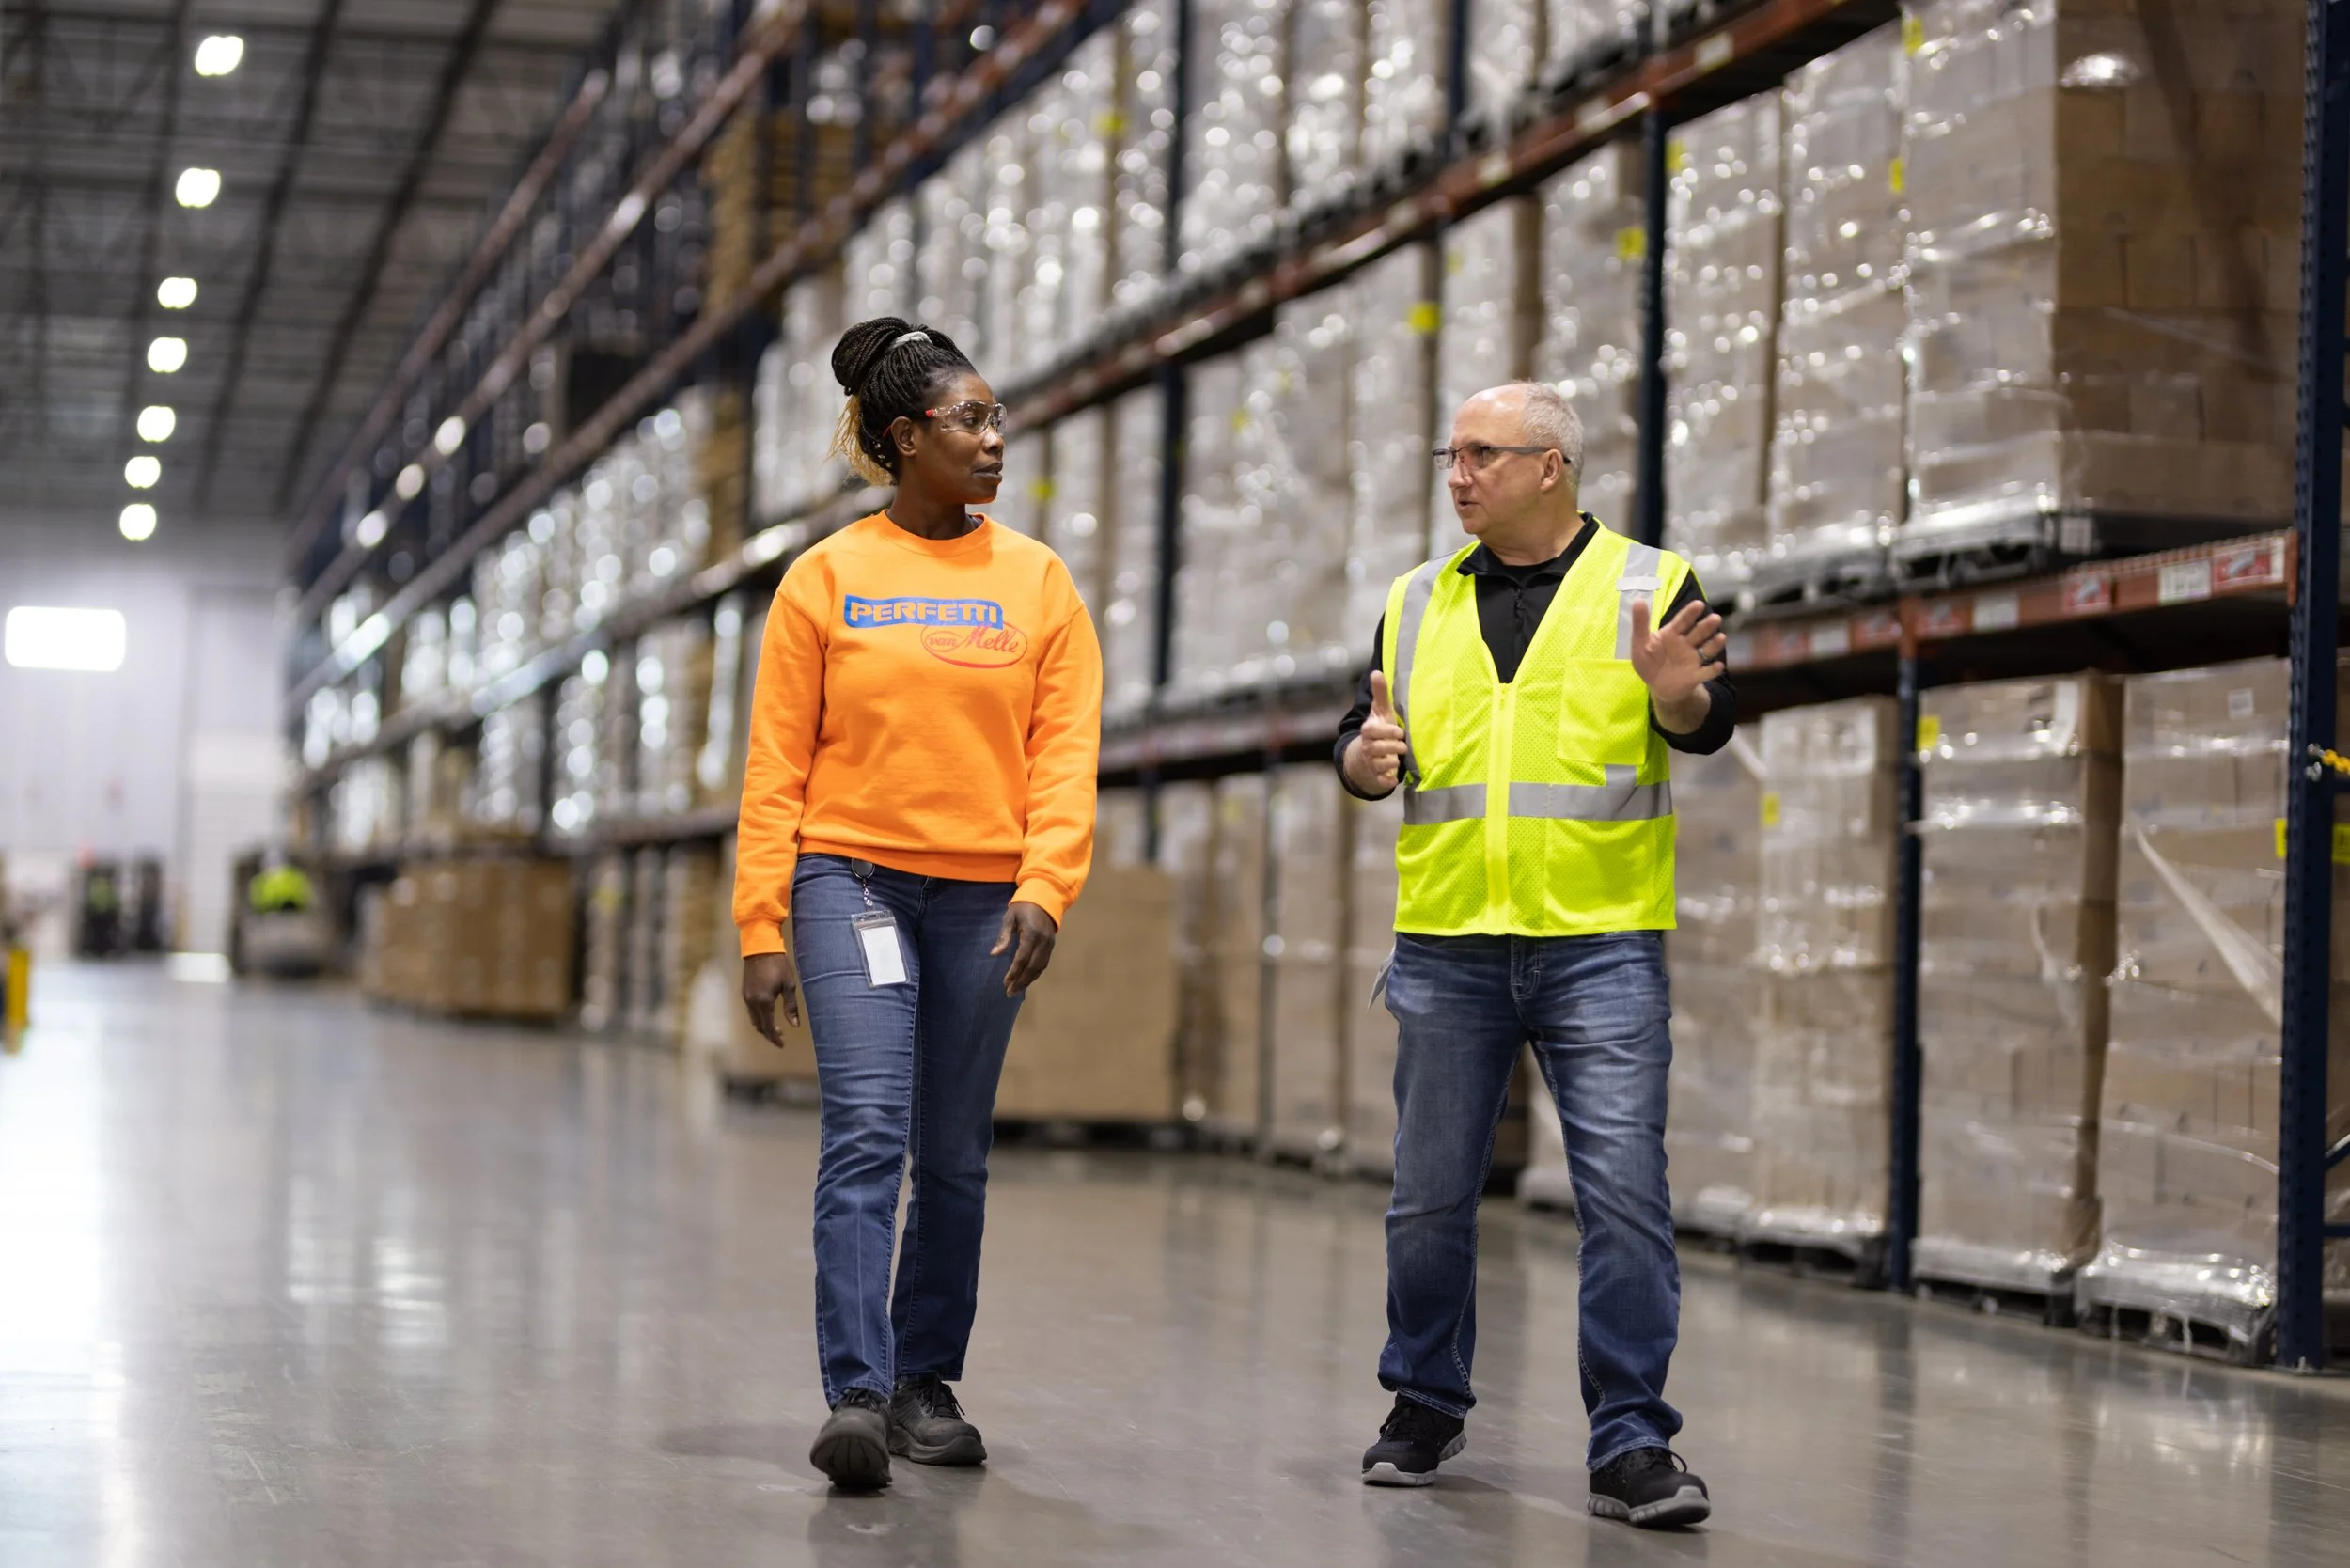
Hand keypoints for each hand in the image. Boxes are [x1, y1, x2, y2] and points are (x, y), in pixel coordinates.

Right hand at [742, 951, 801, 1044]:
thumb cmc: (778, 965)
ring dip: (763, 1026)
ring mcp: (746, 997)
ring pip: (753, 1019)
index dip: (775, 1038)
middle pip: (759, 1026)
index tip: (782, 1045)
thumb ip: (791, 1007)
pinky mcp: (744, 992)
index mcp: (764, 1002)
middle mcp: (752, 1002)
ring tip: (775, 1029)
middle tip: (780, 1039)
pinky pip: (750, 1011)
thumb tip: (795, 1025)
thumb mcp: (789, 985)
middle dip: (769, 1034)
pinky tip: (767, 1015)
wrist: (760, 948)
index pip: (768, 1027)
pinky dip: (758, 1017)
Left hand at [992, 900, 1058, 994]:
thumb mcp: (1010, 917)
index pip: (1022, 958)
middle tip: (1010, 993)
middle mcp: (1043, 942)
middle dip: (1021, 981)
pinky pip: (1043, 964)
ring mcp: (1049, 945)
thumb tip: (994, 954)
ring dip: (1028, 981)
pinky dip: (1035, 974)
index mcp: (1032, 934)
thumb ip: (1003, 936)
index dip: (1014, 972)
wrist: (1045, 898)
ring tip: (1017, 990)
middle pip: (1032, 967)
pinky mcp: (1052, 946)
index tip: (1005, 983)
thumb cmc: (1023, 907)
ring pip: (1040, 968)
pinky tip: (1027, 979)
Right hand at [1344, 669, 1408, 794]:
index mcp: (1368, 732)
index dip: (1386, 732)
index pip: (1371, 731)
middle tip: (1403, 746)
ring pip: (1380, 764)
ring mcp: (1371, 763)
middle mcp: (1367, 748)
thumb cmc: (1378, 731)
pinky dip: (1387, 781)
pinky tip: (1393, 778)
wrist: (1365, 757)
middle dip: (1392, 747)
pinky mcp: (1376, 776)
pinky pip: (1380, 780)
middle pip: (1376, 748)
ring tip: (1400, 758)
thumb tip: (1376, 671)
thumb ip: (1380, 694)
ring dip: (1391, 762)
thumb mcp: (1379, 712)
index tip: (1400, 731)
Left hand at [1629, 597, 1726, 705]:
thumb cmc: (1649, 661)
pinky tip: (1718, 666)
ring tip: (1721, 637)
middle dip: (1707, 626)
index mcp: (1673, 634)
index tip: (1698, 604)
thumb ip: (1640, 623)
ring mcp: (1693, 659)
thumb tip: (1638, 600)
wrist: (1656, 686)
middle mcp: (1686, 644)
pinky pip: (1706, 673)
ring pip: (1706, 650)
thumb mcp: (1640, 642)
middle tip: (1716, 618)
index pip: (1683, 621)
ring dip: (1714, 644)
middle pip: (1698, 633)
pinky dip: (1713, 670)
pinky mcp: (1696, 676)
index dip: (1690, 613)